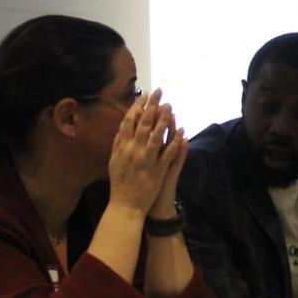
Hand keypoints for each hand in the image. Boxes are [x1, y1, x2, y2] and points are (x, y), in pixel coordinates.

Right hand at [107, 89, 180, 215]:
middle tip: (159, 93)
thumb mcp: (114, 160)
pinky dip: (175, 141)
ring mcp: (147, 159)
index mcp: (122, 147)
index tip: (145, 95)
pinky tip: (182, 131)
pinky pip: (169, 153)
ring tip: (170, 107)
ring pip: (156, 135)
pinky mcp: (158, 169)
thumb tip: (122, 126)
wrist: (126, 204)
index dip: (138, 107)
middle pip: (143, 124)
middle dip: (152, 107)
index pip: (130, 121)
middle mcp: (134, 151)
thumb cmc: (120, 182)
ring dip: (164, 120)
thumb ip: (118, 143)